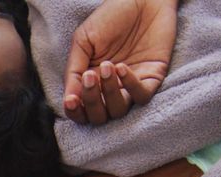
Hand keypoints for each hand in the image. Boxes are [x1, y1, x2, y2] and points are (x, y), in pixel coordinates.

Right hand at [63, 0, 177, 124]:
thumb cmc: (111, 16)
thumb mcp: (83, 40)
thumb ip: (74, 69)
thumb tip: (69, 99)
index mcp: (90, 81)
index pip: (81, 110)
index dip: (75, 112)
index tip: (72, 101)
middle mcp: (110, 88)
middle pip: (99, 116)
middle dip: (92, 102)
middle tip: (90, 78)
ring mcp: (131, 86)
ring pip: (119, 110)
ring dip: (110, 94)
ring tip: (108, 67)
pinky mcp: (152, 78)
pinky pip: (141, 97)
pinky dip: (130, 86)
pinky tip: (122, 68)